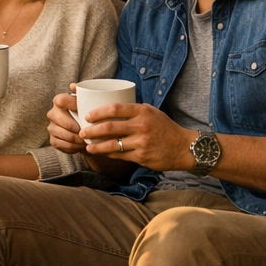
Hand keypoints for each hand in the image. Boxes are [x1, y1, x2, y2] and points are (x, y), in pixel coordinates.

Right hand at [46, 85, 85, 154]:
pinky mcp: (53, 140)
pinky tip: (80, 145)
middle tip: (86, 131)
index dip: (72, 105)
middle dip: (74, 126)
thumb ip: (83, 93)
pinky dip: (73, 146)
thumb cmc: (87, 115)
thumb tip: (73, 86)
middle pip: (59, 119)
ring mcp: (51, 127)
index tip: (84, 112)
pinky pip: (61, 144)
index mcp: (60, 101)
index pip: (61, 99)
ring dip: (76, 138)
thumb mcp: (88, 104)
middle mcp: (53, 113)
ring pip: (62, 133)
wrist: (86, 133)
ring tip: (86, 140)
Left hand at [80, 103, 196, 171]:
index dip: (98, 112)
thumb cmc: (165, 128)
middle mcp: (141, 126)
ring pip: (112, 144)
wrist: (183, 147)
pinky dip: (108, 154)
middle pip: (110, 127)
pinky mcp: (141, 156)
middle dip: (92, 130)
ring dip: (96, 146)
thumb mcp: (152, 113)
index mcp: (143, 111)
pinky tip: (101, 153)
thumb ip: (133, 111)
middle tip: (82, 132)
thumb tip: (110, 109)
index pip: (115, 108)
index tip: (88, 116)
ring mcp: (141, 142)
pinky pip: (119, 155)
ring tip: (87, 146)